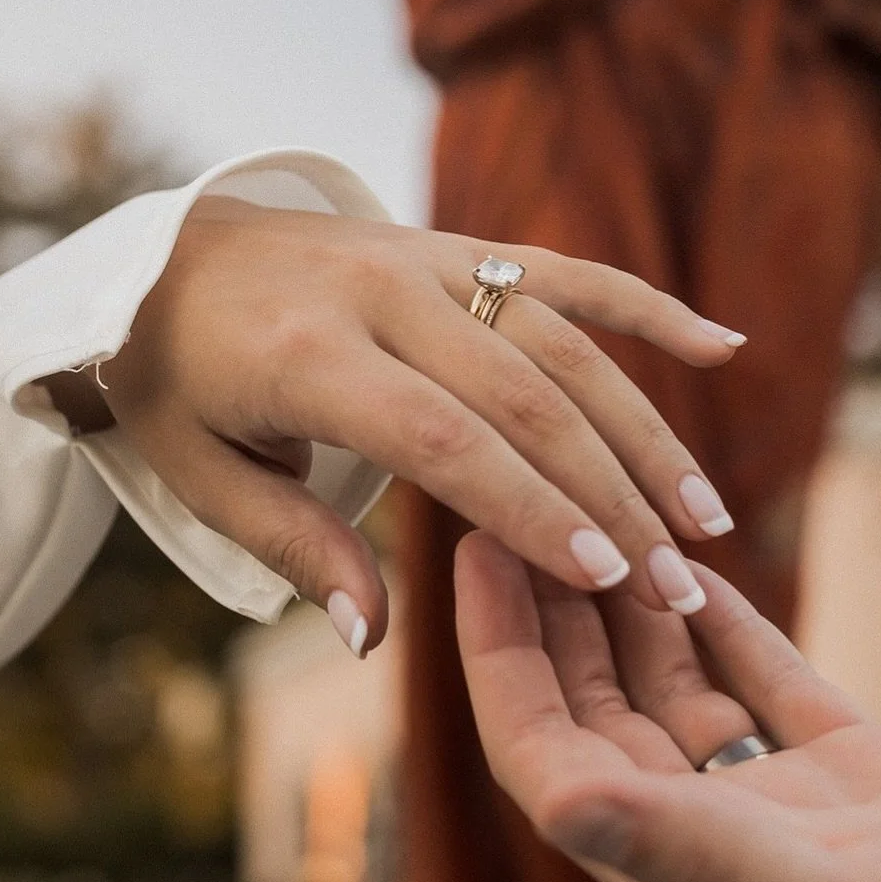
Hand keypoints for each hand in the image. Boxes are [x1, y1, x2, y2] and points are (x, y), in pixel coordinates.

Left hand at [50, 199, 742, 652]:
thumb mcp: (202, 477)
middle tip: (678, 579)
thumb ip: (294, 546)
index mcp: (309, 357)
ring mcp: (429, 259)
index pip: (444, 438)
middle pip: (525, 396)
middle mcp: (382, 293)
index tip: (605, 576)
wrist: (157, 257)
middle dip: (612, 493)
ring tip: (704, 515)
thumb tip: (374, 636)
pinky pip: (567, 272)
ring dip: (644, 430)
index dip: (529, 508)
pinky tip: (723, 346)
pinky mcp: (457, 244)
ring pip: (564, 341)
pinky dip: (647, 308)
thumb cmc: (178, 386)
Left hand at [455, 535, 880, 881]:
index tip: (477, 540)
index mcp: (682, 875)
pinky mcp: (848, 765)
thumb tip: (557, 806)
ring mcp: (780, 799)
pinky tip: (696, 557)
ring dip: (625, 600)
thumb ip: (698, 858)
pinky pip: (754, 674)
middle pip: (590, 706)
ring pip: (666, 684)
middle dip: (546, 605)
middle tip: (515, 491)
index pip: (545, 750)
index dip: (497, 650)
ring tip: (590, 501)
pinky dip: (722, 616)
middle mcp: (710, 837)